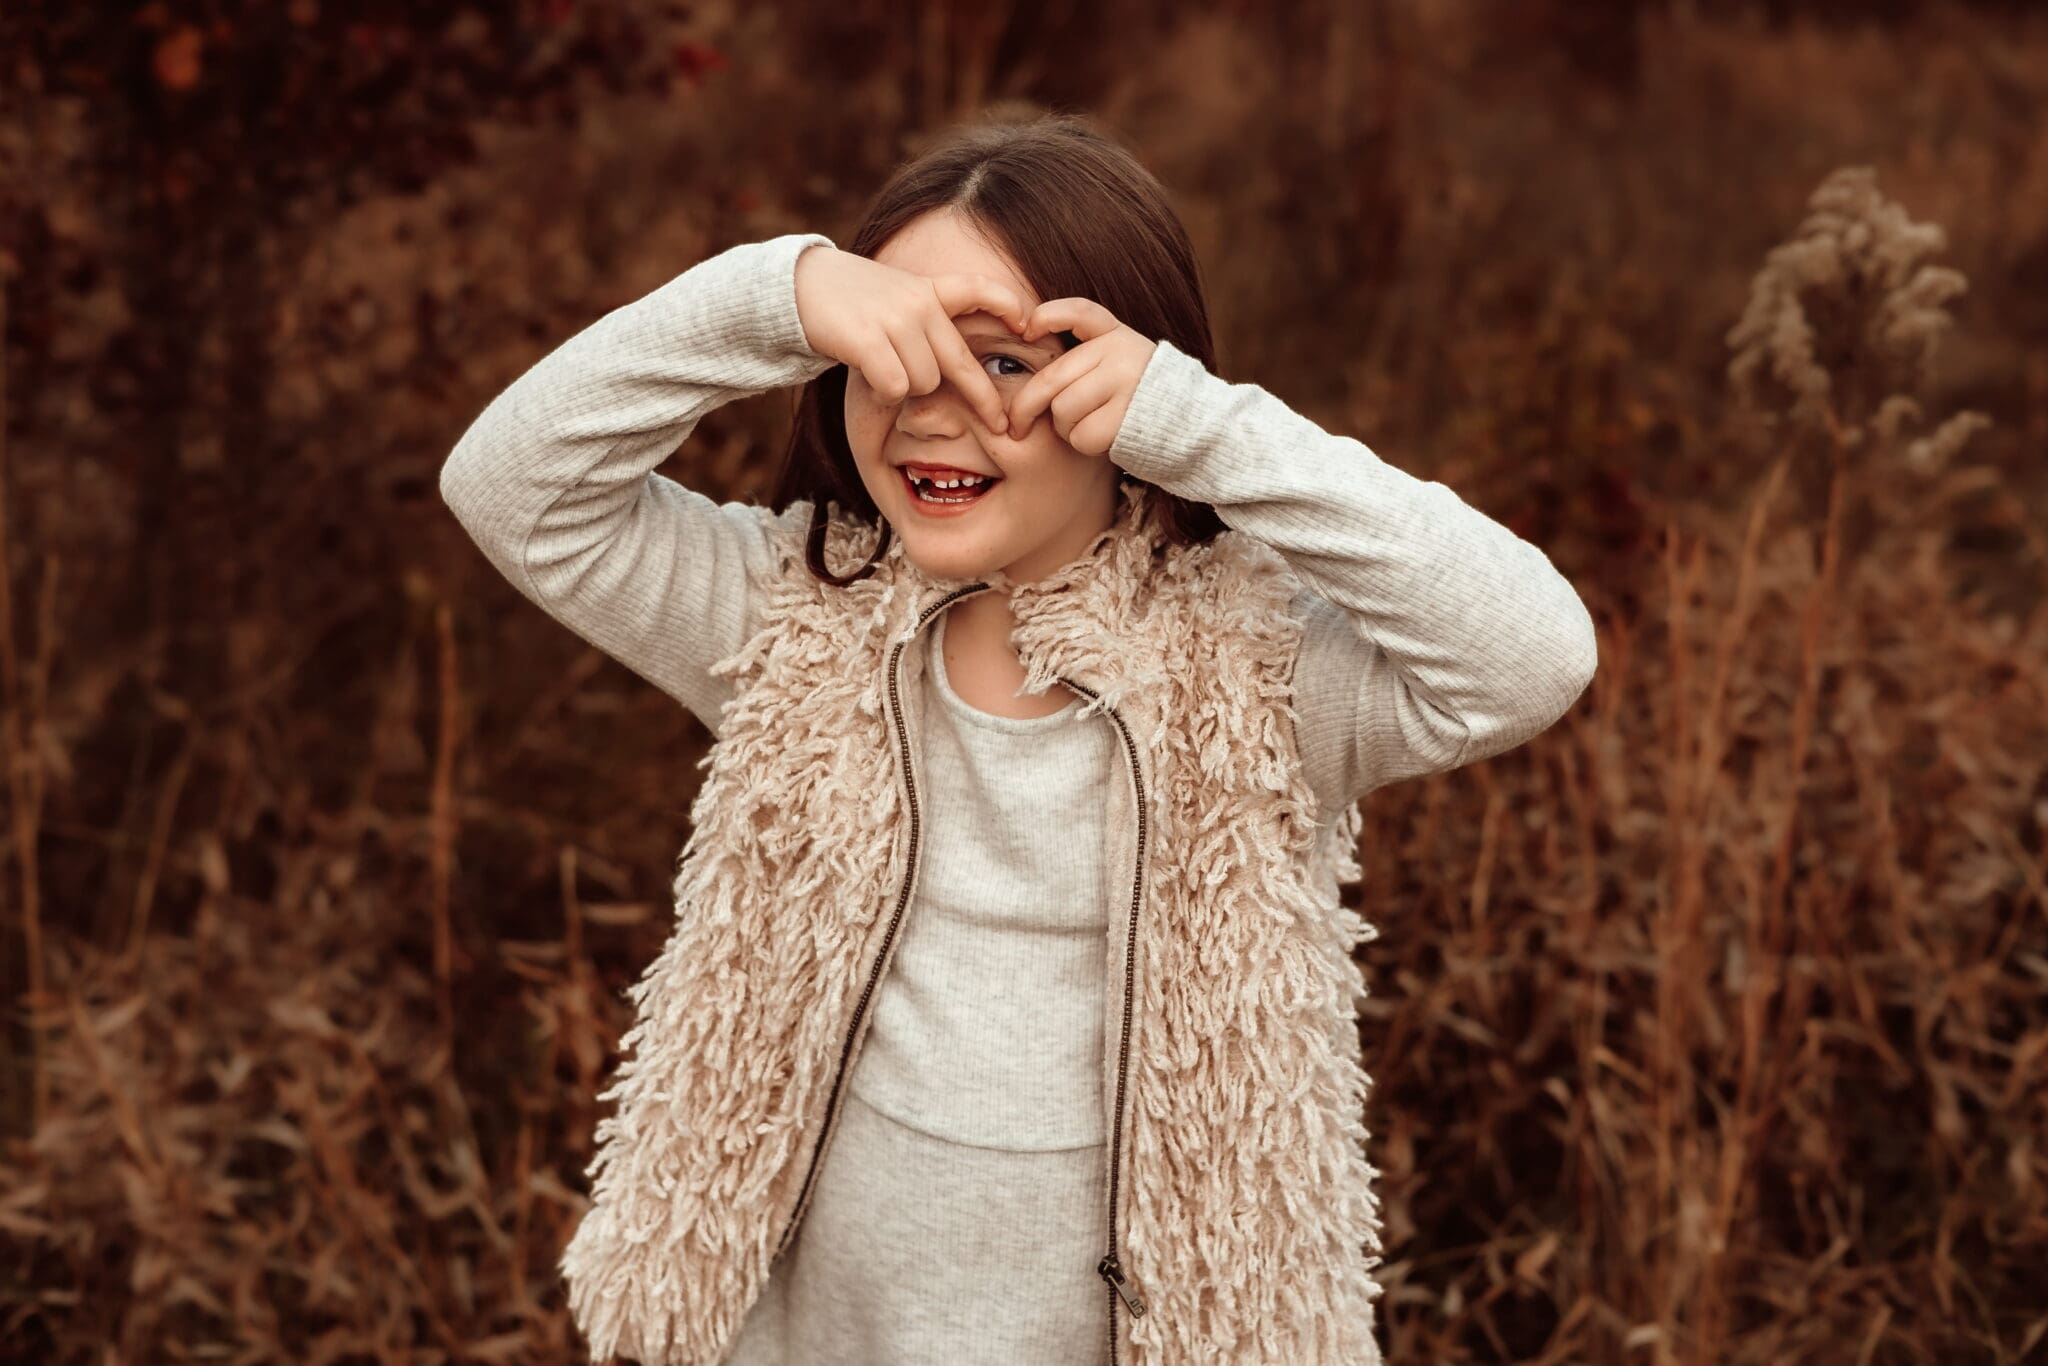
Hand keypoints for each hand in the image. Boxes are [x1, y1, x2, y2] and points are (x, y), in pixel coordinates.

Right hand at [792, 244, 1029, 435]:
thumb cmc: (853, 301)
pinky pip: (896, 387)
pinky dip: (884, 393)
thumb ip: (928, 319)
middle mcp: (920, 303)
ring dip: (907, 388)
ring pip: (925, 383)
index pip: (979, 289)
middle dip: (985, 401)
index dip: (1009, 306)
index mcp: (929, 290)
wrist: (803, 285)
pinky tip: (870, 376)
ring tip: (884, 369)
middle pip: (961, 365)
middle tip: (1002, 426)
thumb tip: (956, 367)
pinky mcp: (870, 339)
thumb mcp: (898, 296)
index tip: (1029, 326)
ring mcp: (896, 320)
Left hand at [1003, 298, 1157, 456]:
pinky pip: (1081, 435)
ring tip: (1088, 424)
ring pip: (1063, 410)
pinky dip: (1083, 443)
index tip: (1029, 330)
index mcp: (1116, 334)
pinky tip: (1103, 437)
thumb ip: (1082, 359)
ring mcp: (1125, 383)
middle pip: (1052, 379)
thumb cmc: (1136, 396)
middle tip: (1016, 426)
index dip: (1050, 316)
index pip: (1080, 312)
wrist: (1189, 423)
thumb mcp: (1117, 362)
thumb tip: (1026, 364)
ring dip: (1065, 427)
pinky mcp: (1126, 418)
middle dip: (1026, 407)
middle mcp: (1121, 353)